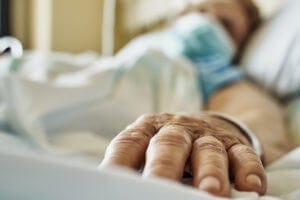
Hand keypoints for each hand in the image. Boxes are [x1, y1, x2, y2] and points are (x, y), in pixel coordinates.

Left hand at [100, 113, 265, 196]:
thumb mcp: (148, 149)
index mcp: (148, 131)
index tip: (111, 184)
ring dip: (210, 171)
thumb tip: (114, 190)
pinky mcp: (234, 144)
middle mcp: (176, 130)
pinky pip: (243, 154)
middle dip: (165, 167)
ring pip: (209, 149)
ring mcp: (206, 136)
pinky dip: (248, 169)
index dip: (119, 163)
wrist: (205, 124)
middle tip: (159, 188)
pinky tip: (250, 187)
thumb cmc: (170, 147)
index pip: (129, 144)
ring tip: (210, 192)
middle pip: (169, 144)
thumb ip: (135, 165)